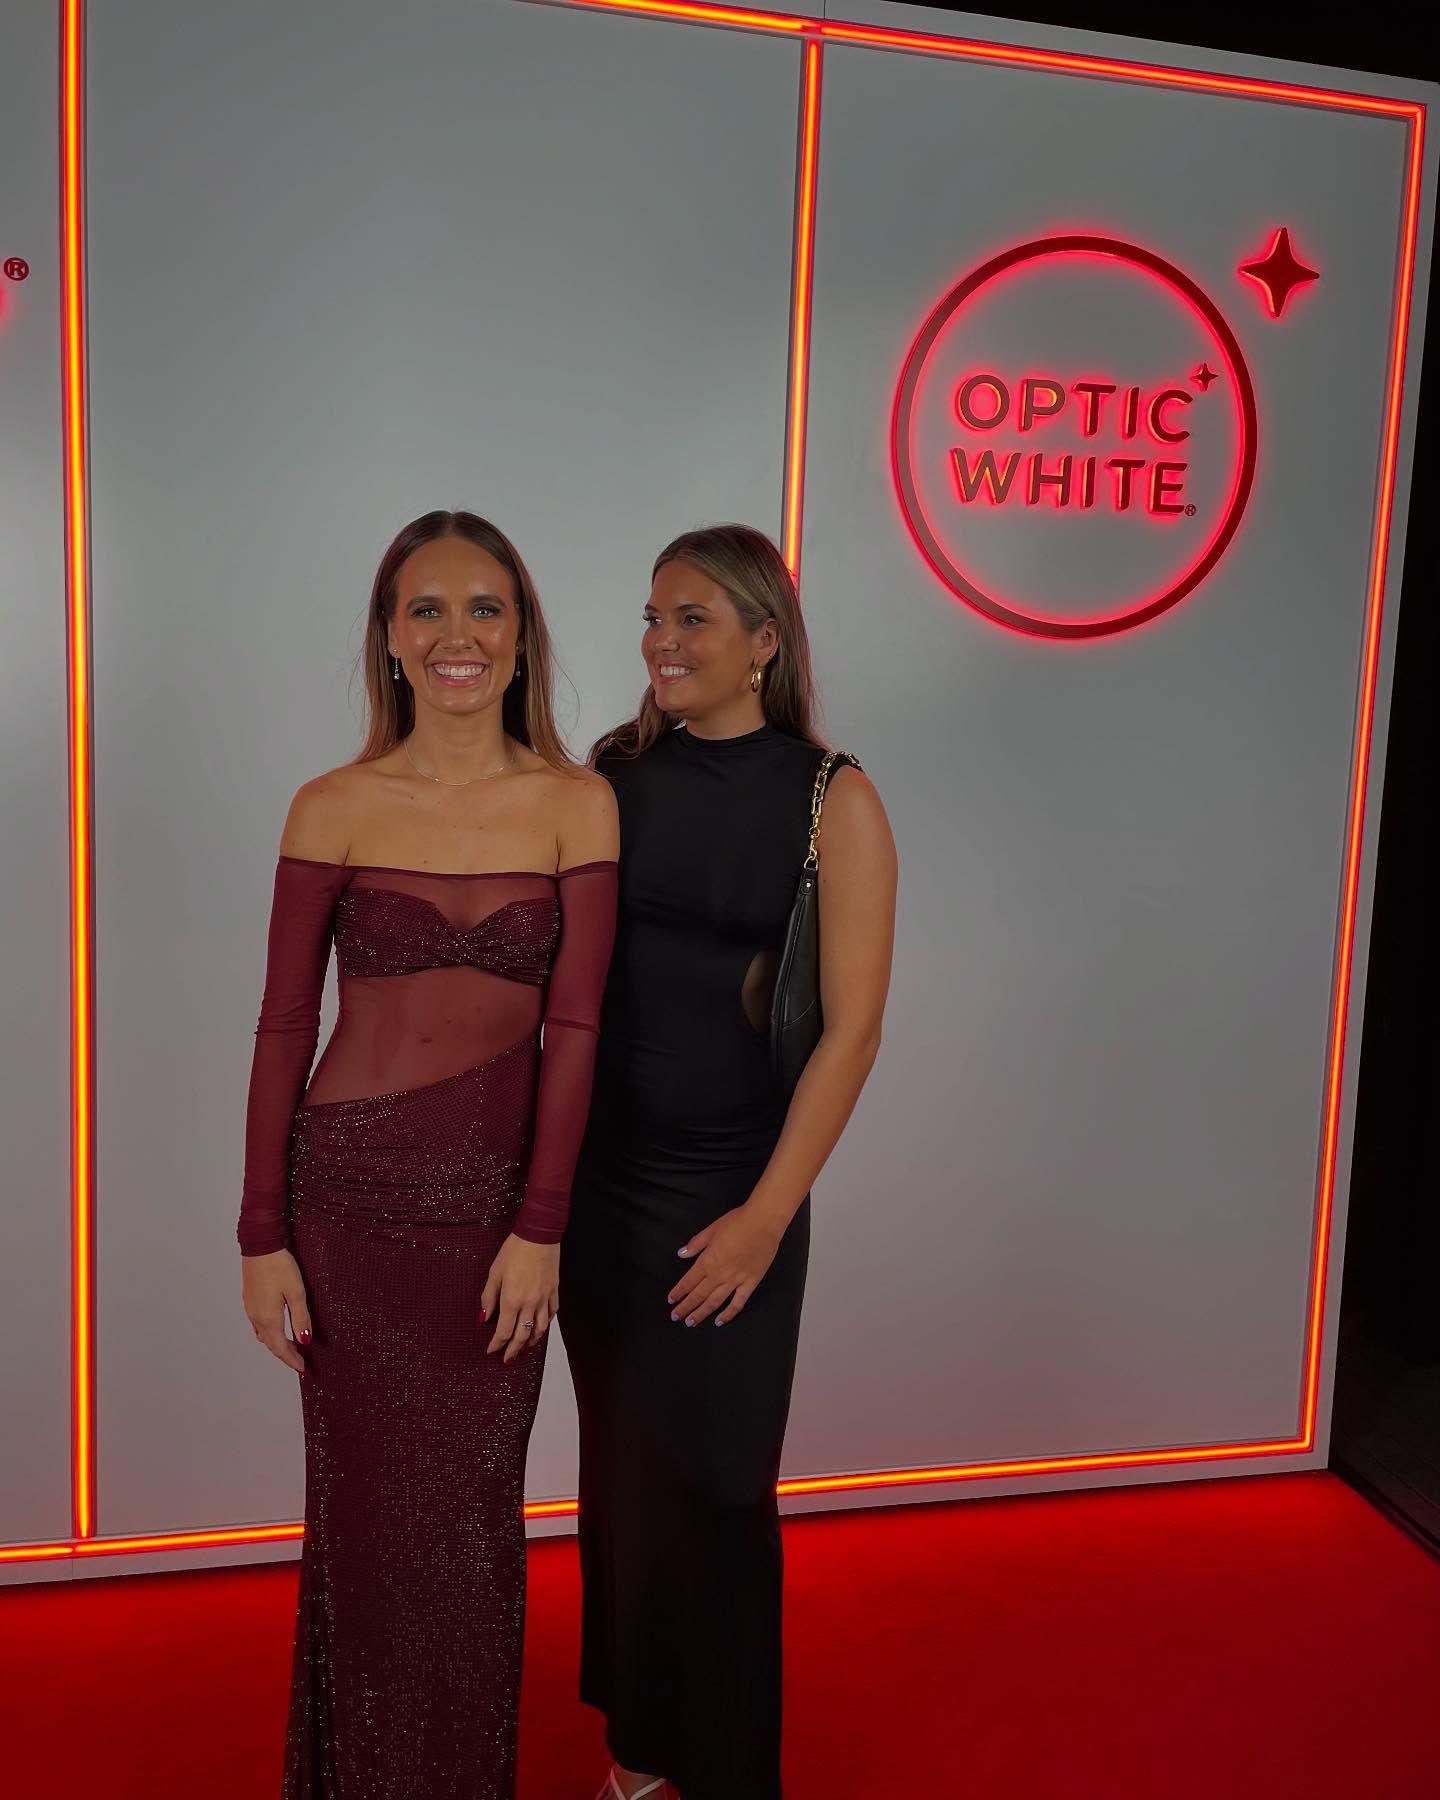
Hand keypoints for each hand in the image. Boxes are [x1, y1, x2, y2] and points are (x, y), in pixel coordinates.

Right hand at [242, 1249, 311, 1374]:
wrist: (259, 1246)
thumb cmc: (279, 1266)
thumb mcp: (296, 1292)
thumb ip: (301, 1318)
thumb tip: (305, 1341)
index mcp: (268, 1319)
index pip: (280, 1348)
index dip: (292, 1360)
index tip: (303, 1369)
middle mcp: (256, 1317)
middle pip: (271, 1344)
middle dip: (285, 1354)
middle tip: (300, 1361)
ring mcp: (251, 1308)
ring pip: (264, 1334)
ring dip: (277, 1343)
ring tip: (292, 1346)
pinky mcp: (249, 1299)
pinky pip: (259, 1324)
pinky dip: (270, 1332)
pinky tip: (277, 1327)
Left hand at [482, 1236, 559, 1361]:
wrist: (539, 1235)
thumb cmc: (515, 1250)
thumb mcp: (494, 1273)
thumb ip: (488, 1298)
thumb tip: (484, 1318)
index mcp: (512, 1300)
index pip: (504, 1332)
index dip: (497, 1344)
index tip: (491, 1350)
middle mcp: (530, 1304)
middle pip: (522, 1336)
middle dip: (513, 1350)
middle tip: (508, 1359)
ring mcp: (544, 1299)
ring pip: (540, 1329)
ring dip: (531, 1342)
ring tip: (525, 1348)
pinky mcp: (554, 1291)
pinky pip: (551, 1314)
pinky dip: (545, 1325)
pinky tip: (540, 1327)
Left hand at [668, 1204, 783, 1328]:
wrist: (763, 1222)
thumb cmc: (736, 1222)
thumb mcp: (711, 1229)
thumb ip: (696, 1244)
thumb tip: (681, 1254)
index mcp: (707, 1261)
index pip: (688, 1282)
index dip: (678, 1292)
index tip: (671, 1300)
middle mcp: (719, 1275)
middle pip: (698, 1295)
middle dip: (685, 1307)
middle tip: (676, 1317)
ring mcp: (735, 1281)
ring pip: (714, 1302)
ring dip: (701, 1313)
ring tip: (691, 1323)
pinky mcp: (750, 1284)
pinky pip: (738, 1303)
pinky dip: (728, 1314)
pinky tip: (720, 1322)